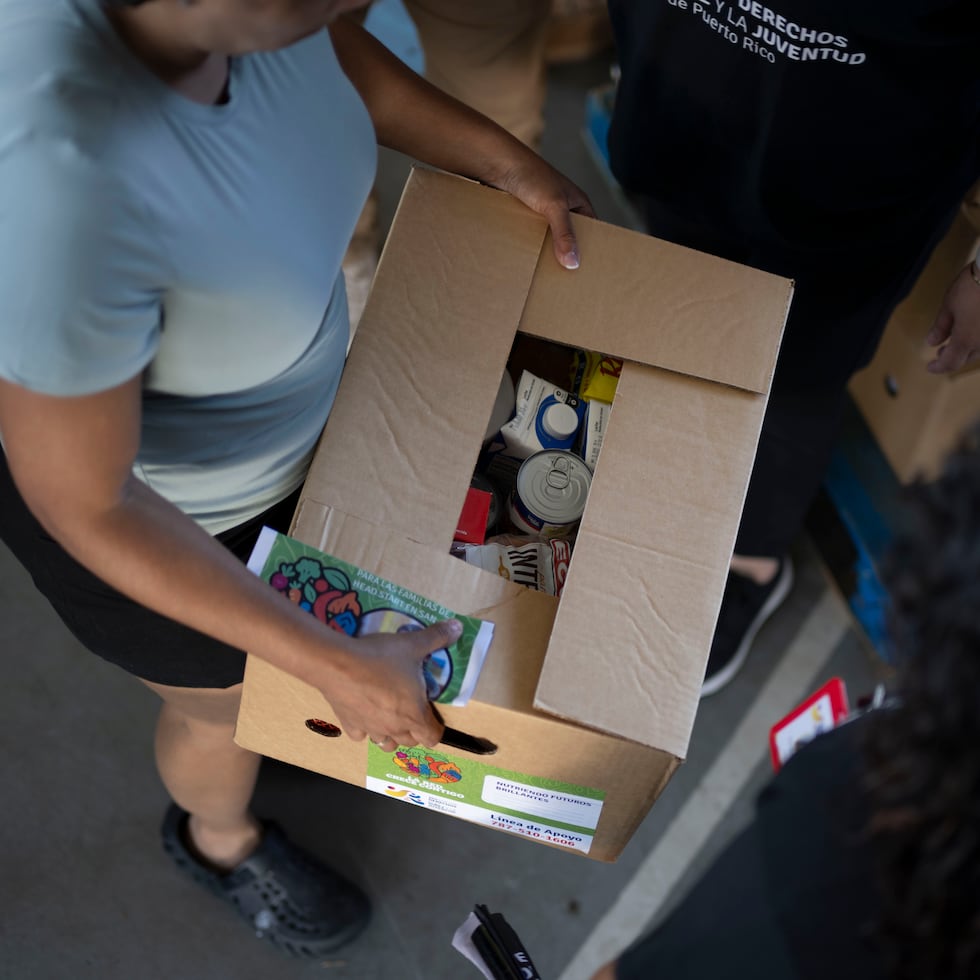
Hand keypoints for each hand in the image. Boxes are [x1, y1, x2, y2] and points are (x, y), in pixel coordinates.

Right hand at [313, 618, 461, 748]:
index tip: (433, 714)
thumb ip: (437, 637)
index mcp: (414, 714)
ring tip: (390, 715)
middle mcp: (394, 728)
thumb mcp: (413, 643)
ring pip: (386, 744)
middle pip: (410, 742)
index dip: (436, 728)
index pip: (432, 737)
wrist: (338, 664)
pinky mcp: (349, 724)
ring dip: (391, 734)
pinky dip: (365, 729)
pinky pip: (360, 735)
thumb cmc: (381, 657)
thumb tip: (458, 627)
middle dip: (415, 730)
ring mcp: (370, 729)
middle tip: (413, 708)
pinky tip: (364, 713)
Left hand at [490, 155, 596, 270]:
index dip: (591, 248)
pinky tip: (530, 258)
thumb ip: (564, 234)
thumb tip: (572, 262)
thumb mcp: (554, 206)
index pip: (592, 230)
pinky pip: (533, 235)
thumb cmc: (531, 175)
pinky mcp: (527, 215)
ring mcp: (544, 212)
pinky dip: (532, 244)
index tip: (588, 270)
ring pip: (550, 238)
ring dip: (548, 251)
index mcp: (579, 203)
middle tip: (567, 278)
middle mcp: (564, 208)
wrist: (499, 164)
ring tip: (548, 273)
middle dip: (568, 253)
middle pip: (570, 237)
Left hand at [926, 262, 979, 372]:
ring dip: (967, 348)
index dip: (938, 367)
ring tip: (956, 339)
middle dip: (952, 357)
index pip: (950, 363)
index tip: (930, 367)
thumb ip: (940, 327)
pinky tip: (973, 329)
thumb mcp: (949, 306)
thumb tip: (932, 343)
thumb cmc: (973, 286)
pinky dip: (978, 338)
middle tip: (941, 352)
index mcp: (966, 341)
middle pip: (967, 358)